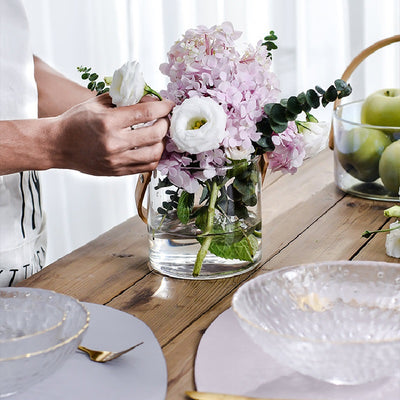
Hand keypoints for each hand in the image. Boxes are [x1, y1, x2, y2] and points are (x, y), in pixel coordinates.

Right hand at [53, 94, 173, 175]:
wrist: (58, 146)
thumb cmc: (76, 122)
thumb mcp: (96, 103)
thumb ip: (122, 98)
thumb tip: (148, 97)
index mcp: (108, 122)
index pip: (145, 113)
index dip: (163, 107)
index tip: (169, 104)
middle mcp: (114, 143)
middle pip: (155, 134)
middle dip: (165, 123)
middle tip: (164, 118)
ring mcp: (116, 160)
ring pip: (154, 153)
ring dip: (162, 142)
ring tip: (159, 134)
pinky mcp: (118, 171)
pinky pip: (146, 167)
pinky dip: (155, 156)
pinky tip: (152, 147)